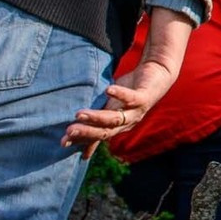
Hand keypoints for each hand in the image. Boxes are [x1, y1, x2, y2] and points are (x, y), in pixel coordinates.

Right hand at [65, 5, 193, 147]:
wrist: (157, 77)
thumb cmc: (129, 94)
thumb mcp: (110, 108)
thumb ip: (96, 123)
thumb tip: (77, 140)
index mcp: (116, 127)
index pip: (96, 136)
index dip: (80, 141)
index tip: (63, 143)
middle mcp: (126, 123)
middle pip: (105, 131)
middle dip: (87, 132)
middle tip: (69, 131)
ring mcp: (135, 111)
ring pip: (115, 118)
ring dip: (97, 117)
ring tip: (80, 114)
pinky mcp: (143, 98)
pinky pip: (131, 98)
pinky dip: (120, 95)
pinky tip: (108, 90)